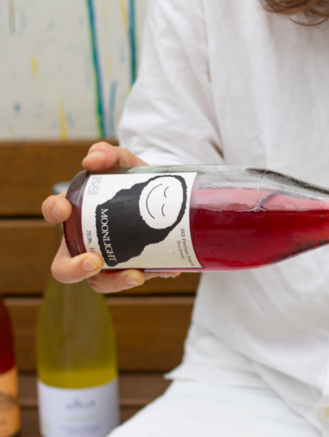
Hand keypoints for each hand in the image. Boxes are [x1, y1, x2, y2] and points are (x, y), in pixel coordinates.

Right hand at [41, 142, 179, 292]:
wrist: (165, 195)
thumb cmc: (133, 180)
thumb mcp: (124, 162)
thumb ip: (108, 154)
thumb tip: (91, 160)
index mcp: (77, 212)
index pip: (53, 214)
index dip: (53, 212)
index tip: (66, 209)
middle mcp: (85, 241)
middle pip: (63, 267)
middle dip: (73, 269)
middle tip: (94, 262)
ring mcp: (109, 259)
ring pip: (100, 282)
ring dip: (115, 281)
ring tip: (137, 275)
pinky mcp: (134, 268)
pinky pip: (135, 278)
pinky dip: (151, 274)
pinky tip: (167, 268)